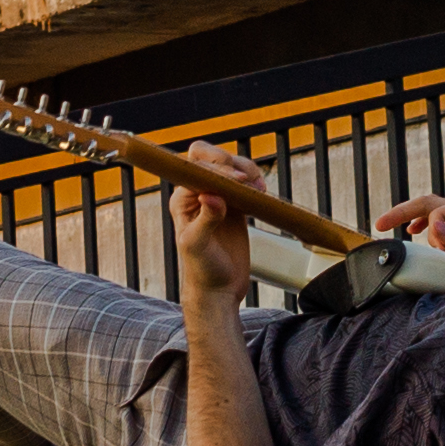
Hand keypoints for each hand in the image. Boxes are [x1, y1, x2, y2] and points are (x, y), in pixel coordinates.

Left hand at [174, 143, 265, 311]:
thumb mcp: (198, 247)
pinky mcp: (235, 204)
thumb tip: (212, 196)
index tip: (238, 180)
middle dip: (229, 160)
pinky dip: (255, 179)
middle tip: (246, 180)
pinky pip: (245, 181)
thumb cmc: (202, 270)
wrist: (219, 289)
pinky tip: (261, 192)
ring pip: (231, 165)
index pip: (197, 169)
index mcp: (182, 199)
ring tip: (257, 188)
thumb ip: (204, 221)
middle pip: (209, 156)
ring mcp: (218, 196)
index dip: (217, 168)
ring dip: (246, 168)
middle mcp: (197, 193)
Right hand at [374, 188, 444, 279]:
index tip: (441, 251)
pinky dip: (423, 232)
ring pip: (430, 217)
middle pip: (428, 205)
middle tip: (379, 223)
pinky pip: (437, 233)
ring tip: (389, 228)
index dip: (433, 229)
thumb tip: (433, 227)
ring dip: (411, 220)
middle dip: (403, 212)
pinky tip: (414, 236)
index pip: (439, 210)